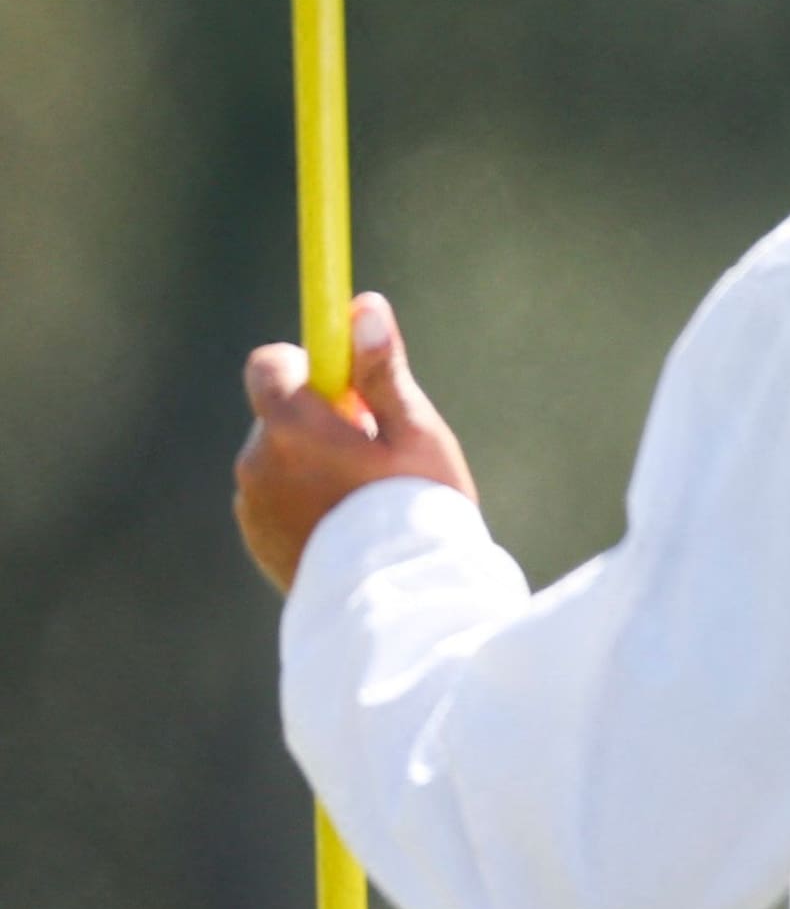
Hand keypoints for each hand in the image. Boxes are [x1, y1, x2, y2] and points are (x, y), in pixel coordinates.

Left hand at [236, 292, 478, 592]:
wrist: (400, 603)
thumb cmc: (418, 509)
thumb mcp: (414, 432)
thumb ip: (381, 369)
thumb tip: (363, 305)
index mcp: (292, 428)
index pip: (269, 365)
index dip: (306, 365)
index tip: (346, 383)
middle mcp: (258, 461)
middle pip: (281, 415)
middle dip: (321, 422)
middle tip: (377, 454)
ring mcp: (251, 505)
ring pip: (280, 460)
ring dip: (314, 466)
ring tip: (369, 501)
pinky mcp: (257, 539)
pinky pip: (277, 501)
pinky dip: (305, 504)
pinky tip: (350, 529)